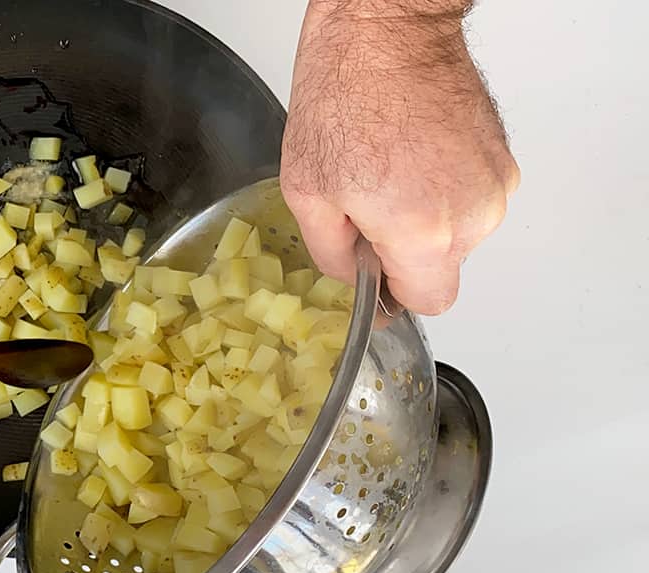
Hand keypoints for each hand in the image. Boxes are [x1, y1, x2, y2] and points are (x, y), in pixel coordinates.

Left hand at [281, 1, 519, 313]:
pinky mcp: (503, 159)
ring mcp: (494, 185)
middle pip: (441, 267)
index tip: (373, 273)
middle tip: (367, 203)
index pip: (428, 302)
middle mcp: (471, 215)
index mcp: (422, 233)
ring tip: (390, 169)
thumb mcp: (306, 191)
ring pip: (458, 233)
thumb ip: (330, 254)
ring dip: (425, 217)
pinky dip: (443, 188)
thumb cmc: (344, 98)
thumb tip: (351, 277)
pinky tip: (413, 153)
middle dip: (403, 250)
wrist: (386, 33)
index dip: (394, 292)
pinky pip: (470, 198)